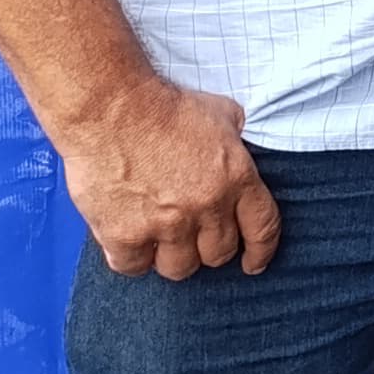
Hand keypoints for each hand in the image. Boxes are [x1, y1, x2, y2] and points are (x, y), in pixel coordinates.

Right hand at [62, 73, 282, 278]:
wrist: (110, 108)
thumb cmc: (162, 106)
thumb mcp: (220, 113)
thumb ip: (234, 137)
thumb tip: (238, 142)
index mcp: (236, 179)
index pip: (263, 228)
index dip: (261, 252)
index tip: (253, 264)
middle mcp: (207, 207)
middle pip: (218, 254)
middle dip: (207, 248)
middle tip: (191, 236)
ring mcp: (166, 224)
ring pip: (179, 268)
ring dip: (172, 257)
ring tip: (160, 241)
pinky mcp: (125, 234)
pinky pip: (134, 266)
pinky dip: (131, 259)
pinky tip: (128, 243)